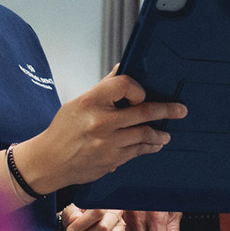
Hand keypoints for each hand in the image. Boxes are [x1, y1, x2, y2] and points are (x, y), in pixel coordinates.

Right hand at [15, 70, 186, 191]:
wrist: (49, 162)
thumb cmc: (63, 130)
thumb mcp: (77, 103)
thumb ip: (103, 88)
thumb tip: (122, 68)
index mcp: (90, 102)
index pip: (124, 84)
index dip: (137, 88)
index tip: (142, 94)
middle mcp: (100, 122)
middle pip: (143, 112)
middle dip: (166, 110)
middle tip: (180, 110)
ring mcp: (107, 144)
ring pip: (144, 134)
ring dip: (159, 133)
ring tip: (166, 134)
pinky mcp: (112, 161)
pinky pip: (137, 151)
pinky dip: (149, 147)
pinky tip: (154, 145)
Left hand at [60, 206, 126, 230]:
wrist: (79, 226)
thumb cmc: (75, 216)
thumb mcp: (70, 212)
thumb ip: (72, 214)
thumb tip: (76, 219)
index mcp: (104, 203)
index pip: (97, 212)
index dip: (83, 224)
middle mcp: (116, 214)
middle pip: (103, 229)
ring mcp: (120, 229)